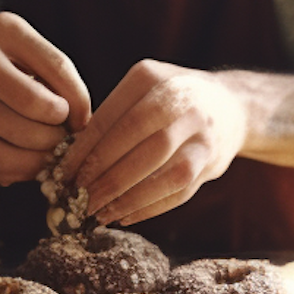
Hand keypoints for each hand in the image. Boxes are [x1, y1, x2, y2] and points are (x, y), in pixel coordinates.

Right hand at [0, 12, 89, 184]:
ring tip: (46, 149)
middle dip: (60, 129)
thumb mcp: (15, 43)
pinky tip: (25, 161)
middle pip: (40, 107)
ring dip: (44, 153)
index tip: (81, 119)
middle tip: (61, 135)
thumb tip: (80, 121)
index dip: (80, 100)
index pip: (59, 67)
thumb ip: (50, 70)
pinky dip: (21, 168)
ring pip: (22, 139)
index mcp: (5, 30)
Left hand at [63, 61, 247, 226]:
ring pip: (163, 172)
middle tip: (78, 196)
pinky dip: (149, 207)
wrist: (229, 107)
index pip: (110, 118)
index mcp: (150, 77)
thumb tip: (69, 159)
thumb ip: (111, 116)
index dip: (84, 151)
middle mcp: (181, 101)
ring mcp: (201, 133)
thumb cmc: (168, 101)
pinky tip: (125, 216)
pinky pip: (179, 191)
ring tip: (99, 212)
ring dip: (127, 197)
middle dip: (102, 174)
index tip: (64, 174)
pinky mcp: (213, 162)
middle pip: (135, 142)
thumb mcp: (140, 90)